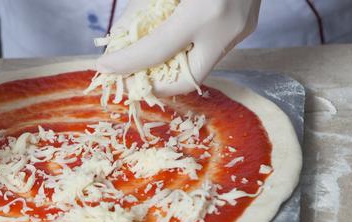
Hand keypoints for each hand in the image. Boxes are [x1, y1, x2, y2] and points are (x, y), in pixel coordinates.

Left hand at [96, 0, 260, 95]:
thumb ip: (142, 7)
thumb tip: (120, 37)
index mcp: (205, 12)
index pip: (157, 50)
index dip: (126, 63)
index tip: (104, 67)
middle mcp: (228, 26)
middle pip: (186, 79)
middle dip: (154, 84)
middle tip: (128, 78)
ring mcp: (242, 28)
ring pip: (201, 65)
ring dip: (170, 68)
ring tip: (144, 63)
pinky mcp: (247, 25)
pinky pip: (212, 49)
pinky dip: (187, 52)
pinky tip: (170, 46)